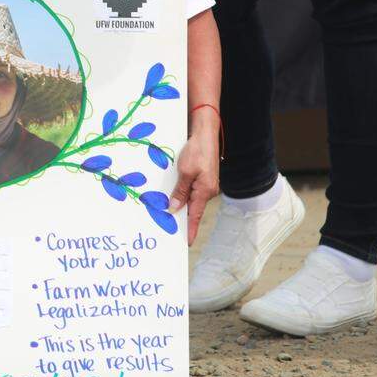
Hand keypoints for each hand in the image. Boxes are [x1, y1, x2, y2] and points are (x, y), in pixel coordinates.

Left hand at [169, 116, 219, 245]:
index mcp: (205, 191)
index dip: (191, 229)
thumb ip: (180, 191)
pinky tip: (174, 195)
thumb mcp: (184, 171)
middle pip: (193, 208)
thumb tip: (174, 208)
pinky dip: (183, 194)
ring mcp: (206, 184)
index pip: (196, 216)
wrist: (205, 133)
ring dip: (181, 204)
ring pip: (192, 199)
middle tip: (170, 229)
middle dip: (182, 218)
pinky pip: (192, 191)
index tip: (187, 243)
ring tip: (168, 212)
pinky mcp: (203, 178)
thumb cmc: (197, 151)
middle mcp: (208, 190)